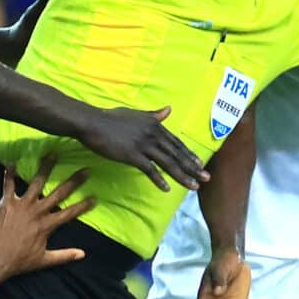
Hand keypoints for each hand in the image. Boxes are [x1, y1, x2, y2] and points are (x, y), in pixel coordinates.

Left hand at [0, 157, 94, 276]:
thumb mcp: (44, 260)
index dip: (83, 205)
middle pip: (59, 193)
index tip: (95, 197)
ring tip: (52, 154)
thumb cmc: (20, 261)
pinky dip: (9, 173)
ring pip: (36, 182)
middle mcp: (37, 211)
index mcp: (47, 225)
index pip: (70, 213)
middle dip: (74, 181)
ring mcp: (22, 205)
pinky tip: (11, 161)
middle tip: (85, 170)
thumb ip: (64, 255)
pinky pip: (8, 185)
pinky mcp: (7, 203)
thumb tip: (82, 254)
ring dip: (45, 167)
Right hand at [71, 104, 206, 191]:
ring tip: (193, 186)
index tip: (200, 164)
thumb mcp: (136, 114)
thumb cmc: (111, 118)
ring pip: (168, 163)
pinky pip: (149, 170)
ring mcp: (143, 145)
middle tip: (206, 178)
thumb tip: (169, 109)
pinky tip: (166, 189)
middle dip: (192, 167)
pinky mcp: (132, 154)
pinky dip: (158, 180)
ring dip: (182, 176)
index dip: (189, 154)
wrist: (93, 122)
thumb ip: (153, 115)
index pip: (176, 142)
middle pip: (176, 154)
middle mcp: (153, 134)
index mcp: (155, 125)